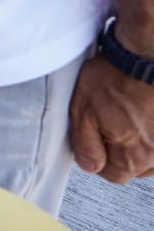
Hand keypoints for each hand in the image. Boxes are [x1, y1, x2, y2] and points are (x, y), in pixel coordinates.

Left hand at [69, 54, 153, 182]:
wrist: (143, 55)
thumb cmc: (114, 76)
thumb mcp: (83, 110)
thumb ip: (86, 143)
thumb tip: (89, 165)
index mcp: (134, 155)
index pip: (115, 176)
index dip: (99, 161)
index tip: (94, 144)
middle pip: (135, 166)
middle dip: (119, 152)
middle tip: (109, 126)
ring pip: (151, 155)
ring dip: (139, 142)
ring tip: (126, 116)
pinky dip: (150, 130)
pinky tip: (142, 113)